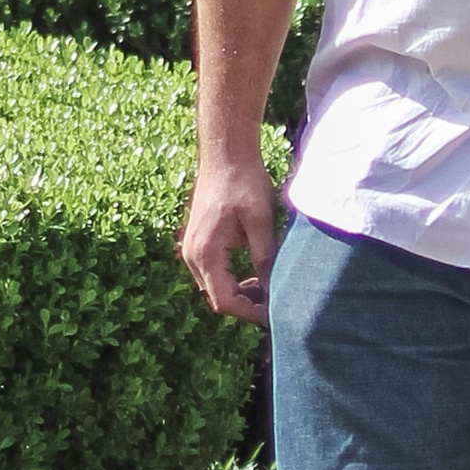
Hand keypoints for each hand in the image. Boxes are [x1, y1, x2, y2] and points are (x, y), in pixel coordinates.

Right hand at [181, 151, 279, 321]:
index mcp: (206, 253)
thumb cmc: (244, 182)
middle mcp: (192, 256)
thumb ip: (265, 258)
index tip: (275, 316)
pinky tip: (256, 274)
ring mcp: (192, 249)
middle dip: (247, 306)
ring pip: (215, 287)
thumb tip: (273, 291)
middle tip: (277, 305)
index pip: (224, 301)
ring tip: (270, 290)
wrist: (225, 154)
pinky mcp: (199, 242)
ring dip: (240, 293)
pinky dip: (233, 279)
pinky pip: (213, 273)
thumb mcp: (260, 221)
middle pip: (217, 298)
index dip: (250, 313)